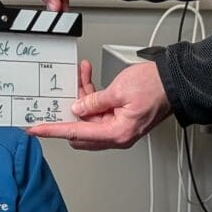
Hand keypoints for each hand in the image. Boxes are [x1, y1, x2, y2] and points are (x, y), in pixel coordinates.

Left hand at [30, 56, 172, 150]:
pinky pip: (99, 110)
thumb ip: (94, 101)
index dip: (53, 131)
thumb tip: (77, 108)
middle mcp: (117, 135)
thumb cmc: (155, 87)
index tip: (36, 129)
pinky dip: (92, 96)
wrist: (175, 82)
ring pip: (88, 118)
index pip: (76, 134)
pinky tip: (88, 79)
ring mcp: (119, 127)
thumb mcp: (118, 90)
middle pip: (80, 130)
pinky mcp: (121, 118)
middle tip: (55, 99)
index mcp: (117, 133)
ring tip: (80, 76)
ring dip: (81, 98)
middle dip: (67, 113)